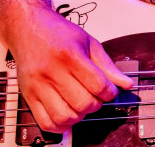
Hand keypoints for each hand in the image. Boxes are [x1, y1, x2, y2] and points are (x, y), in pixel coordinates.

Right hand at [8, 3, 133, 132]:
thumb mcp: (89, 42)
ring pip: (64, 116)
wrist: (28, 28)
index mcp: (70, 56)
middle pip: (82, 103)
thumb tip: (126, 84)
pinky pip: (44, 122)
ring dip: (80, 116)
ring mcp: (38, 85)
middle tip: (97, 97)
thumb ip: (107, 65)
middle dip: (97, 105)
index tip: (111, 91)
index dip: (110, 92)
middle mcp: (52, 72)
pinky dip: (60, 126)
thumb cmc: (59, 33)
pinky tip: (68, 116)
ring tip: (82, 105)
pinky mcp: (28, 95)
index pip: (98, 85)